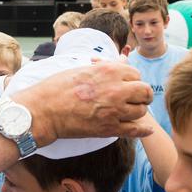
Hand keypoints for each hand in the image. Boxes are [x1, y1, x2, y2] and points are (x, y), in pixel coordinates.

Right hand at [11, 61, 153, 145]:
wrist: (44, 110)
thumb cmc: (58, 87)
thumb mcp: (83, 70)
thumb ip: (106, 67)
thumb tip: (123, 60)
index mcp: (109, 71)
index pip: (135, 74)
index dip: (131, 80)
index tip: (125, 85)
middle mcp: (116, 89)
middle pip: (144, 92)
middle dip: (141, 95)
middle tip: (134, 98)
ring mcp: (114, 110)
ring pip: (141, 111)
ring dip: (136, 111)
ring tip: (128, 112)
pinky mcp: (109, 129)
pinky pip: (135, 130)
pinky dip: (142, 130)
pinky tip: (146, 129)